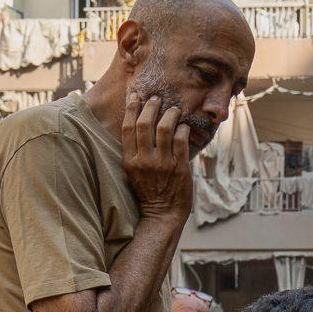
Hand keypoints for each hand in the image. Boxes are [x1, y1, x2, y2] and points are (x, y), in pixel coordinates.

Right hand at [121, 91, 192, 222]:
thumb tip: (139, 126)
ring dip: (170, 115)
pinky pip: (181, 141)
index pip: (128, 128)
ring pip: (164, 129)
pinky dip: (183, 130)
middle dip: (150, 107)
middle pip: (144, 124)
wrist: (162, 215)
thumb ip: (135, 151)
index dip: (131, 108)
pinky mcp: (179, 168)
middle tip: (156, 98)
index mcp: (129, 161)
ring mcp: (162, 164)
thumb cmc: (148, 193)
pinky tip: (185, 126)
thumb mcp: (133, 173)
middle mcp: (144, 161)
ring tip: (174, 109)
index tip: (135, 96)